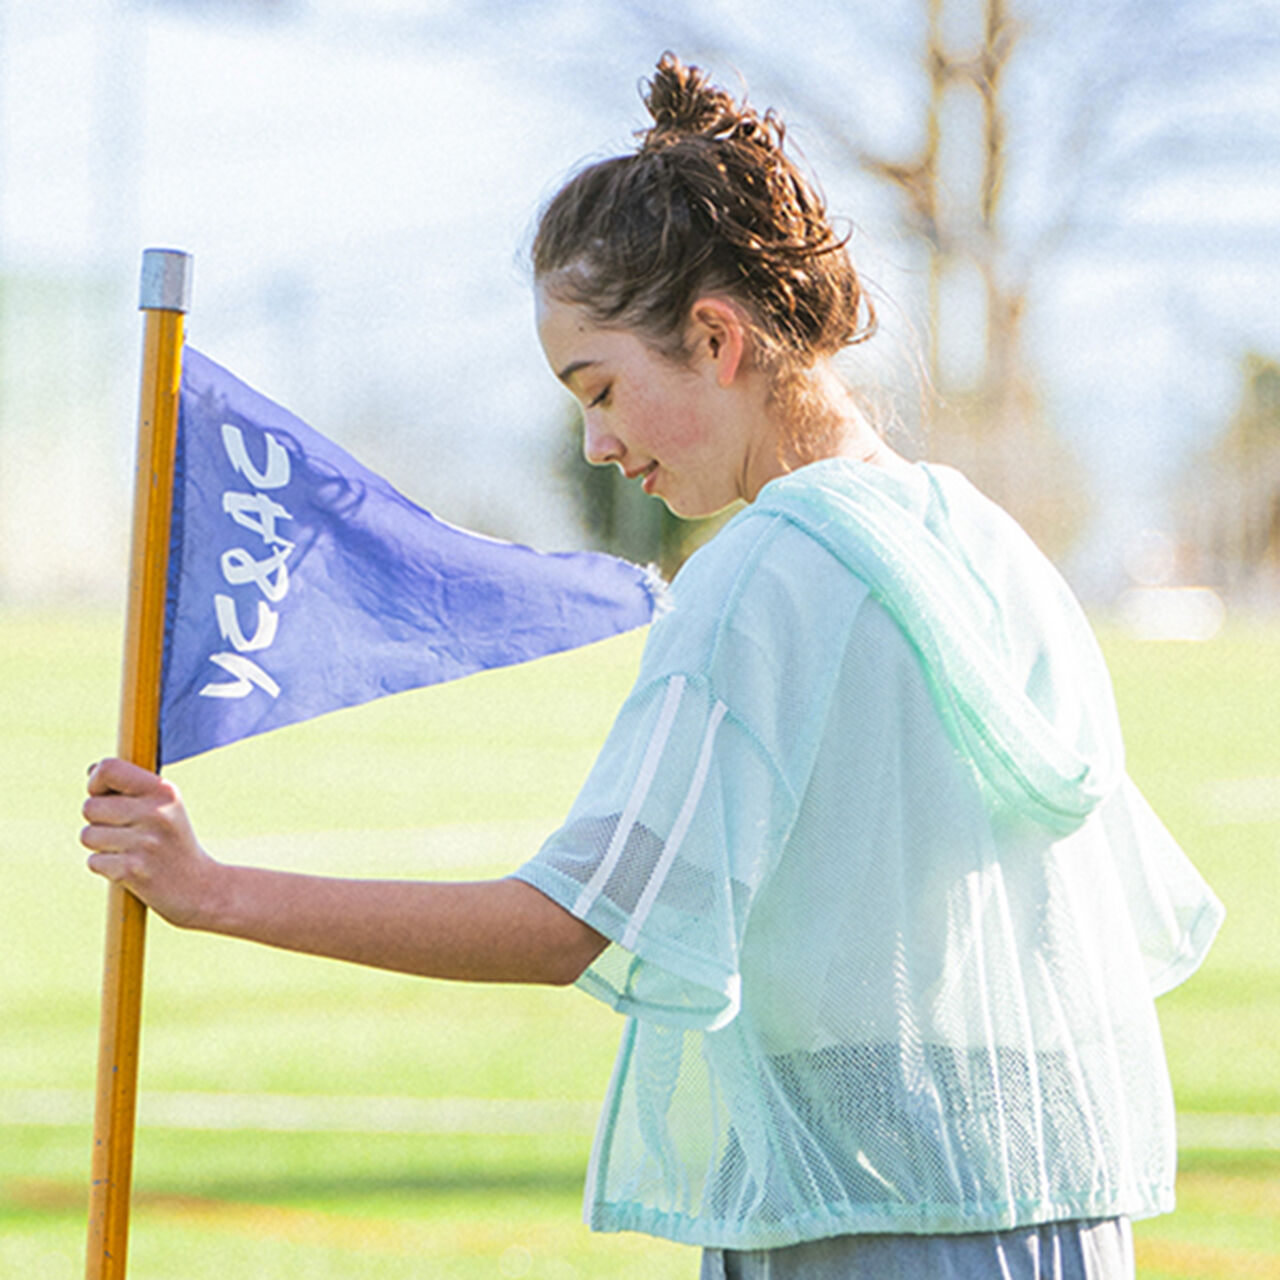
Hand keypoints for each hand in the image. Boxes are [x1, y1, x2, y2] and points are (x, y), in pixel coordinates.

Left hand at [81, 758, 222, 928]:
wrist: (200, 887)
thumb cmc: (174, 842)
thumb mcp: (167, 806)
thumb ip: (132, 786)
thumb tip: (92, 769)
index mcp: (164, 790)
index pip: (109, 769)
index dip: (96, 782)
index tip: (106, 795)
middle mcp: (156, 813)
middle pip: (90, 807)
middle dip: (99, 821)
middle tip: (128, 832)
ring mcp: (144, 842)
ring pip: (88, 835)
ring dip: (101, 846)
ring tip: (130, 850)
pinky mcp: (132, 870)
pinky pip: (94, 861)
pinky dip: (106, 867)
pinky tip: (130, 868)